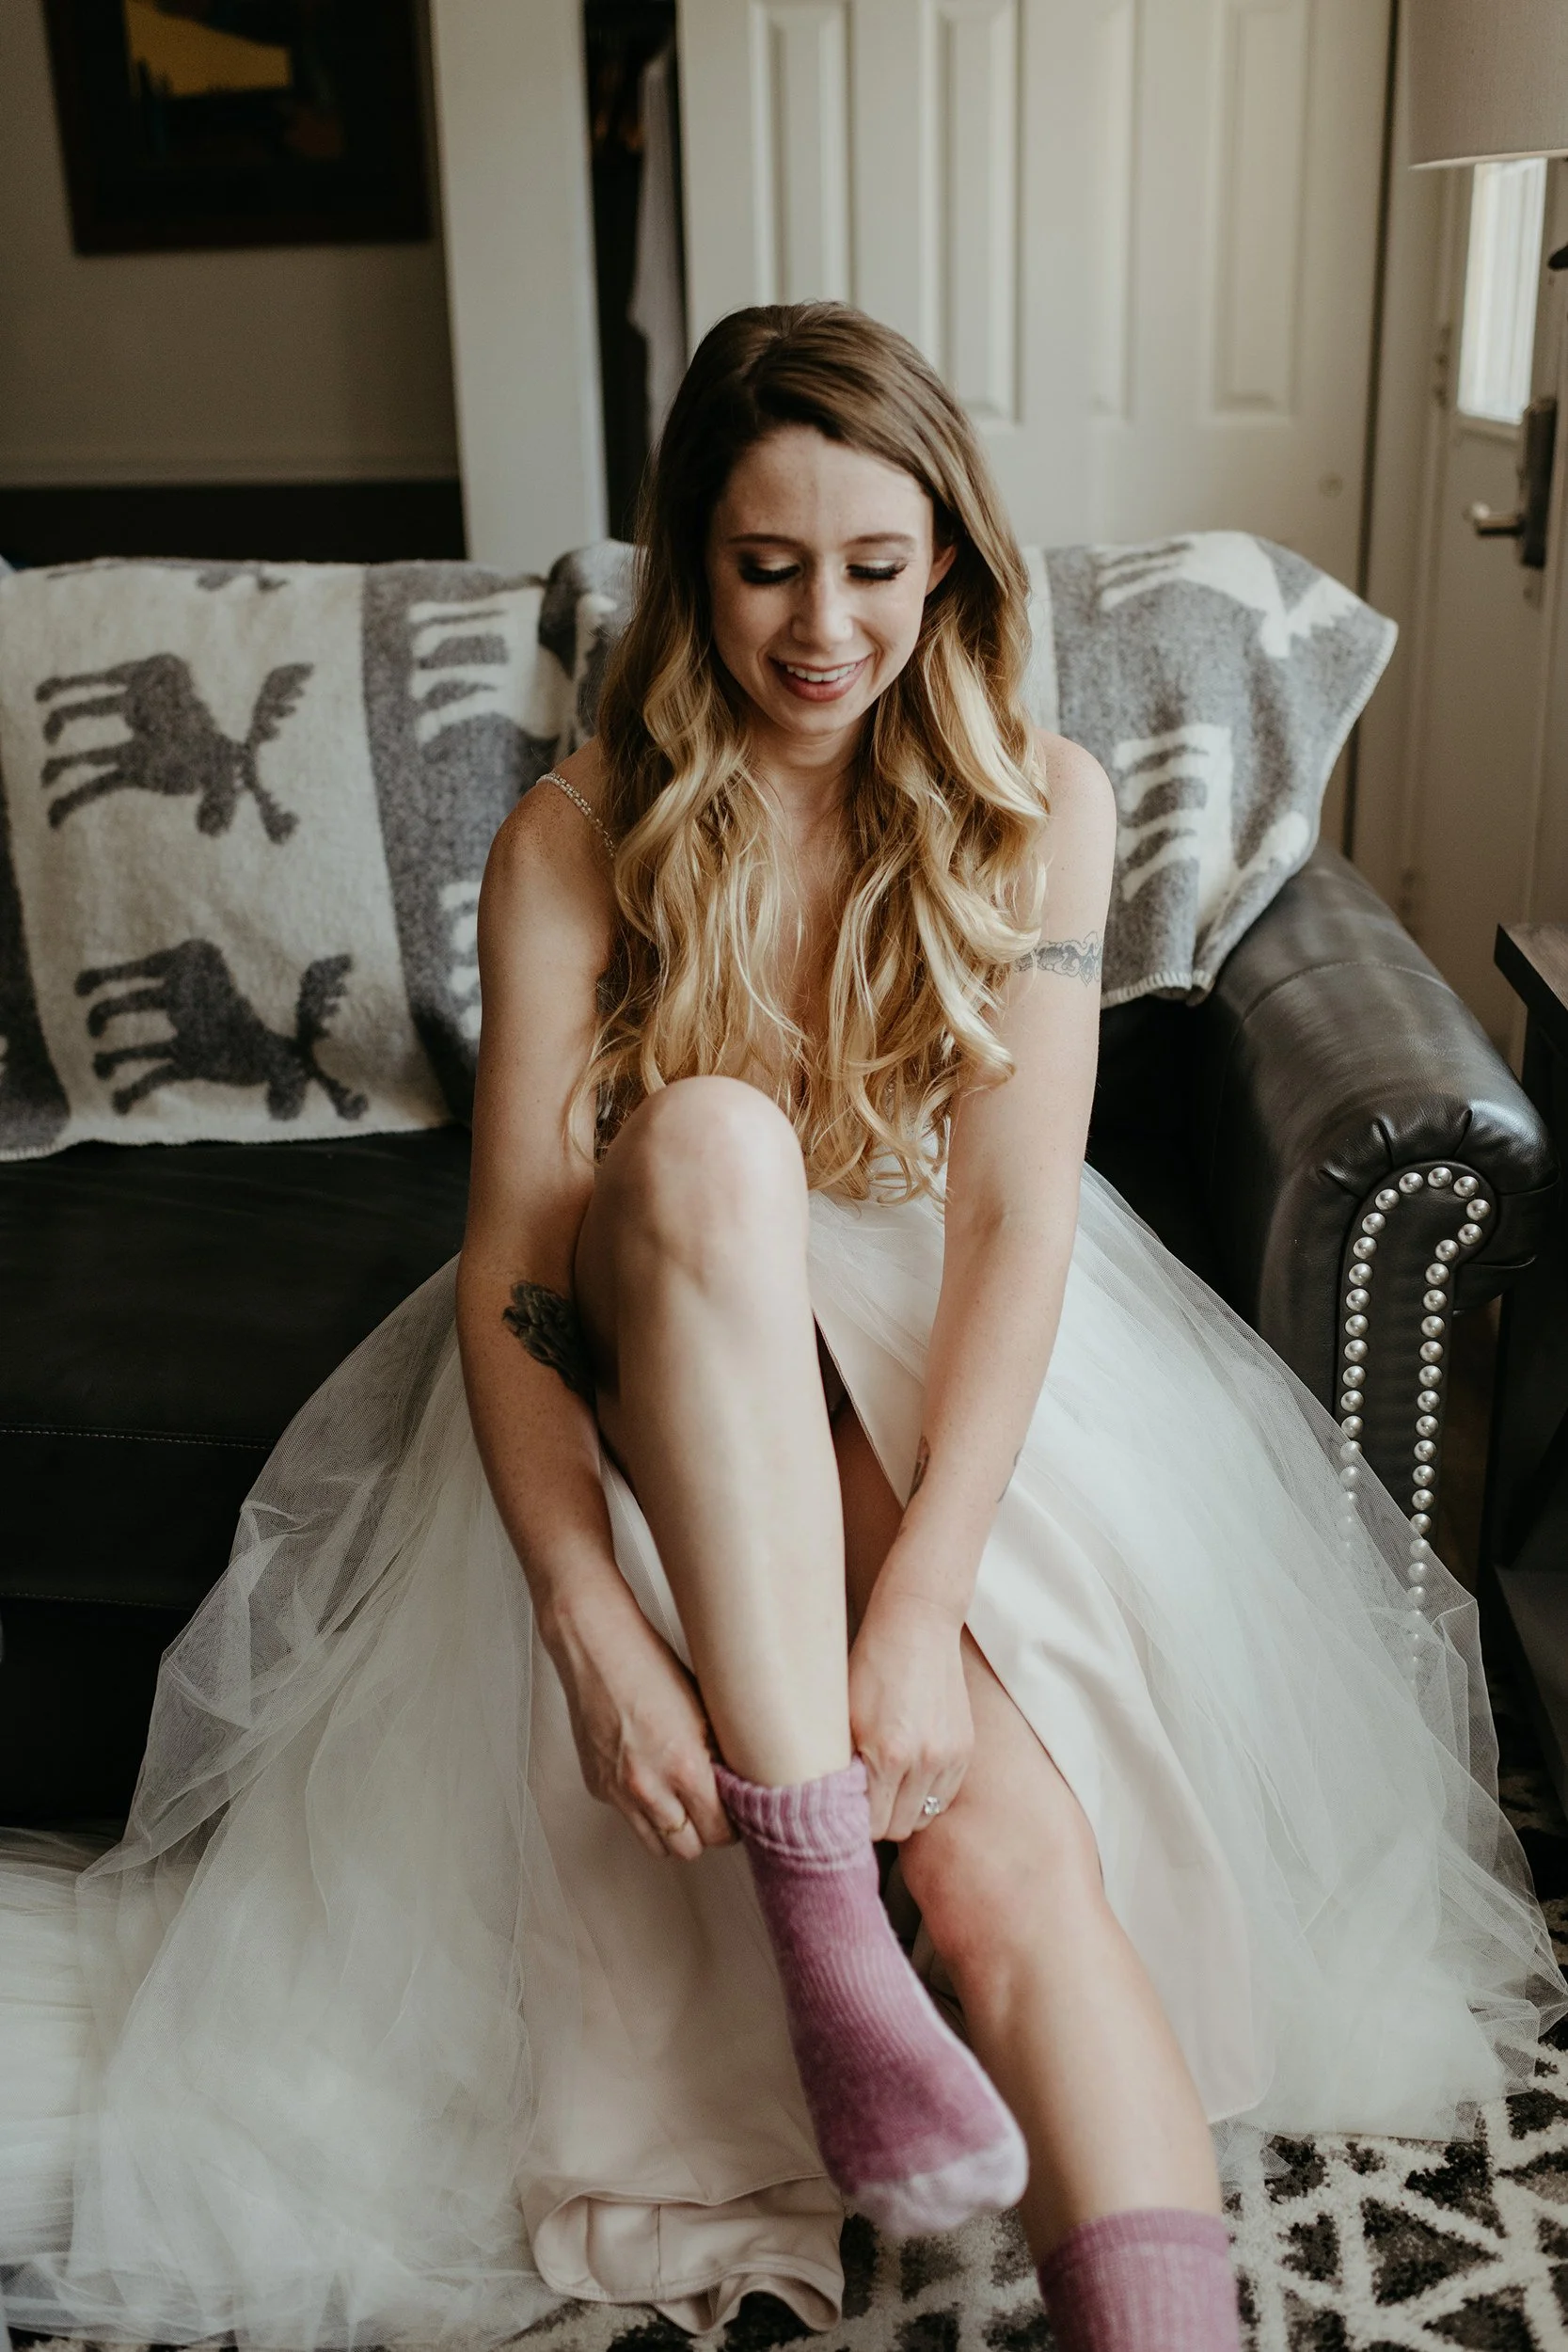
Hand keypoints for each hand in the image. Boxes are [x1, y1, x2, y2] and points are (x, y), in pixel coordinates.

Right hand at [546, 1575, 734, 1861]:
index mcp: (683, 1766)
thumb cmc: (651, 1666)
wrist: (596, 1647)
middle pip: (689, 1849)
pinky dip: (643, 1809)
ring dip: (674, 1829)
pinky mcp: (597, 1786)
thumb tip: (740, 1787)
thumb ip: (720, 1756)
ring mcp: (618, 1791)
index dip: (734, 1826)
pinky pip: (628, 1817)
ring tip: (683, 1800)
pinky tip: (651, 1777)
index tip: (738, 1813)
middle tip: (712, 1808)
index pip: (720, 1833)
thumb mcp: (703, 1709)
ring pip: (657, 1846)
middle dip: (705, 1832)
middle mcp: (648, 1788)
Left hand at [848, 1581, 972, 1840]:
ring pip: (924, 1815)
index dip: (854, 1823)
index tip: (844, 1811)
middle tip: (863, 1800)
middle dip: (879, 1820)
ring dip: (904, 1809)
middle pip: (899, 1827)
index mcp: (887, 1754)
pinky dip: (927, 1794)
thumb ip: (843, 1765)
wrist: (917, 1626)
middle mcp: (923, 1760)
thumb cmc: (870, 1665)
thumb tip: (835, 1807)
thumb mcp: (843, 1715)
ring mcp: (950, 1755)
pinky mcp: (966, 1748)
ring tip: (887, 1787)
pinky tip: (910, 1773)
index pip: (871, 1825)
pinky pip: (945, 1795)